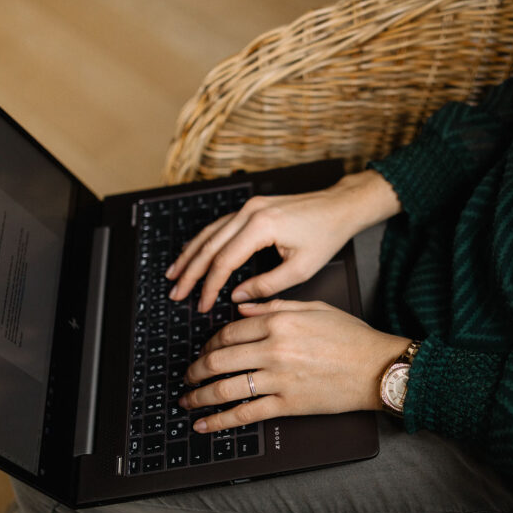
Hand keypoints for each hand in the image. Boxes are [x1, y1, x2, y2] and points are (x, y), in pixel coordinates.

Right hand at [166, 170, 399, 311]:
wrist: (339, 207)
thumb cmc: (325, 236)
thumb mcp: (301, 268)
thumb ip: (267, 285)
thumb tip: (237, 296)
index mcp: (261, 226)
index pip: (224, 261)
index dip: (210, 286)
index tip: (202, 305)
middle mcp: (250, 212)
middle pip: (209, 246)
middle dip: (190, 273)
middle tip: (176, 294)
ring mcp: (249, 207)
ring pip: (209, 233)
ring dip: (190, 255)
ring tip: (174, 275)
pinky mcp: (252, 207)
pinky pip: (220, 226)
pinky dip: (204, 242)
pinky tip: (193, 253)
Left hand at [180, 299, 411, 431]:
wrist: (377, 368)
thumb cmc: (352, 338)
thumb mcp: (314, 308)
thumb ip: (275, 304)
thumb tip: (242, 308)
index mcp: (279, 322)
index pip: (228, 332)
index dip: (209, 343)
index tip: (203, 351)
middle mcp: (274, 349)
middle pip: (218, 359)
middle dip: (195, 370)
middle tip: (187, 376)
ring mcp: (279, 378)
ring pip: (224, 388)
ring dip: (199, 396)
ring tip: (187, 401)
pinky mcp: (287, 404)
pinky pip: (245, 413)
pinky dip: (219, 421)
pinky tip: (204, 424)